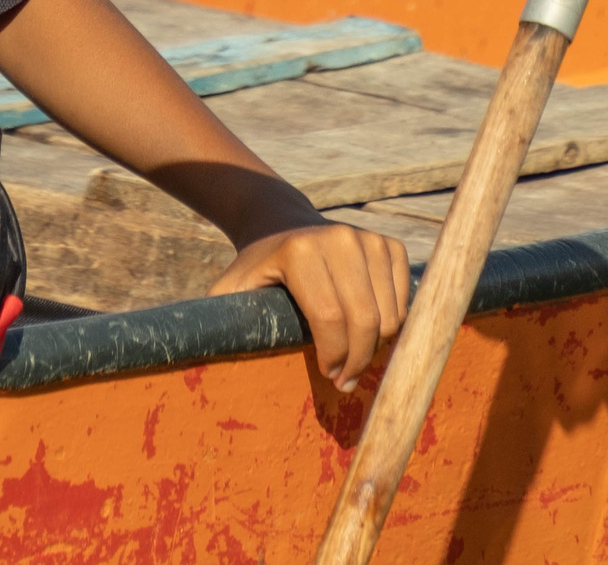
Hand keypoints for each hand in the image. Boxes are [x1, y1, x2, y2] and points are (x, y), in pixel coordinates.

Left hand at [208, 217, 410, 390]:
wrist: (282, 225)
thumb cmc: (255, 269)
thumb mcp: (230, 291)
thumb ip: (216, 321)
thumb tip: (202, 360)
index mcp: (301, 251)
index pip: (329, 318)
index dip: (333, 356)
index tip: (328, 376)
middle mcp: (339, 239)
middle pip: (365, 319)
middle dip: (359, 360)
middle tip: (346, 381)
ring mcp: (368, 239)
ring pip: (391, 314)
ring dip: (378, 347)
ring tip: (355, 357)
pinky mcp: (390, 245)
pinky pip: (405, 300)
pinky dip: (393, 324)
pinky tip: (370, 332)